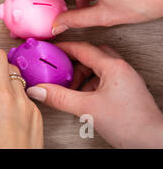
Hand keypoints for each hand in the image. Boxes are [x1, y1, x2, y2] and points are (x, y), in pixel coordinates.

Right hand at [26, 42, 162, 147]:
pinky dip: (89, 86)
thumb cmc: (131, 125)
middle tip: (59, 70)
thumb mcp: (87, 108)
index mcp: (113, 67)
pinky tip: (83, 98)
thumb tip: (39, 90)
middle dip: (72, 63)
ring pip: (97, 69)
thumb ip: (59, 97)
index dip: (63, 47)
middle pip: (90, 56)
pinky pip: (102, 81)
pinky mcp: (125, 92)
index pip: (82, 48)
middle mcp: (120, 70)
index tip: (49, 49)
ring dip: (81, 76)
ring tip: (70, 89)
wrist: (152, 143)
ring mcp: (124, 81)